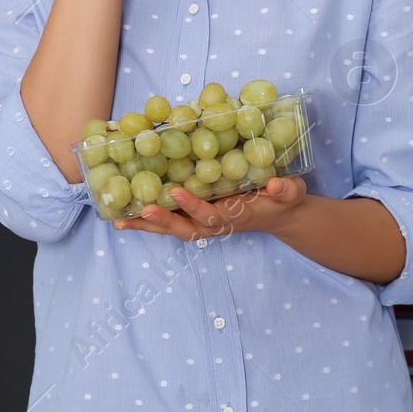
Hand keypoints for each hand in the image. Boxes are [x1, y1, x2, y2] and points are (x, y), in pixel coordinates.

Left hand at [114, 176, 308, 240]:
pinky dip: (150, 222)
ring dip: (149, 227)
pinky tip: (128, 216)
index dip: (193, 206)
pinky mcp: (199, 218)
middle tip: (141, 211)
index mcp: (237, 216)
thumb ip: (285, 190)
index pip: (211, 215)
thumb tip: (275, 184)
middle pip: (186, 229)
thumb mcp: (291, 192)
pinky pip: (172, 222)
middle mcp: (217, 224)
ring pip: (174, 229)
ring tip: (121, 221)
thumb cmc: (284, 200)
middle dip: (163, 222)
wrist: (280, 214)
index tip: (176, 192)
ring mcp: (207, 223)